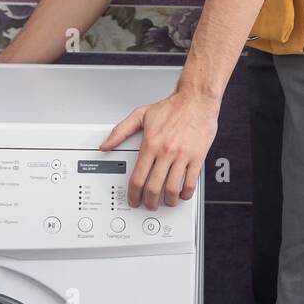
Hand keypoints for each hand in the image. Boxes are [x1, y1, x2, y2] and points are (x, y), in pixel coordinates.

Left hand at [99, 87, 219, 209]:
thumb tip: (106, 145)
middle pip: (154, 188)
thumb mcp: (141, 115)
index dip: (133, 195)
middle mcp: (166, 151)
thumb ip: (120, 131)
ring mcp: (182, 155)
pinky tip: (182, 194)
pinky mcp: (197, 156)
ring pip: (172, 189)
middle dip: (149, 202)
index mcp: (150, 143)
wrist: (196, 99)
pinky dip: (185, 193)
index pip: (137, 177)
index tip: (133, 199)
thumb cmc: (172, 107)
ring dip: (168, 201)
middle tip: (149, 204)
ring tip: (166, 202)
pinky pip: (191, 182)